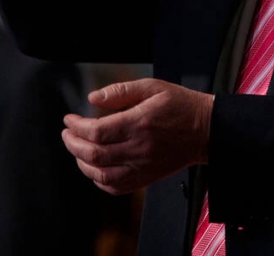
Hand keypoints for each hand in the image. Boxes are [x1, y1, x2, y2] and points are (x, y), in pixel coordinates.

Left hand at [61, 78, 213, 194]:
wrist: (206, 130)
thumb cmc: (181, 106)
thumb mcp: (153, 87)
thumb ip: (120, 91)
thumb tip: (93, 98)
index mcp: (139, 123)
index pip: (96, 131)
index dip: (76, 127)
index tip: (69, 120)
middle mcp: (139, 147)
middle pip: (93, 154)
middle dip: (72, 144)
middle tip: (67, 134)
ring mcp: (142, 166)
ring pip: (101, 174)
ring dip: (82, 163)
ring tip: (77, 150)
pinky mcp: (146, 177)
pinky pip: (115, 187)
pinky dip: (98, 180)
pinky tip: (94, 168)